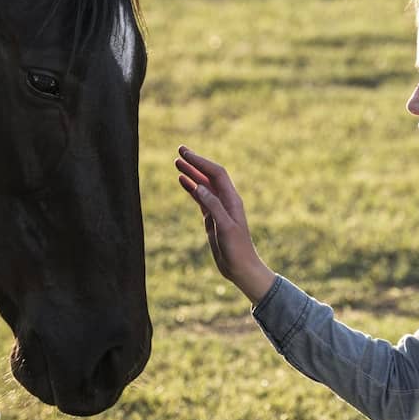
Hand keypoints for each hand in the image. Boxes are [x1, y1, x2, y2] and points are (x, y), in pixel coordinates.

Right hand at [175, 146, 275, 303]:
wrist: (241, 268)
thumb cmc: (237, 249)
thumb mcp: (225, 227)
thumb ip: (213, 206)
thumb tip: (199, 186)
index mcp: (232, 200)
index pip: (216, 174)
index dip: (201, 162)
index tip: (185, 154)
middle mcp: (226, 200)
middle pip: (209, 175)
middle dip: (195, 162)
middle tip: (179, 151)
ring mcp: (219, 209)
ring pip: (203, 185)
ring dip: (191, 173)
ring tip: (177, 163)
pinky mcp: (212, 218)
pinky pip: (200, 198)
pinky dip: (191, 188)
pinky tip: (182, 181)